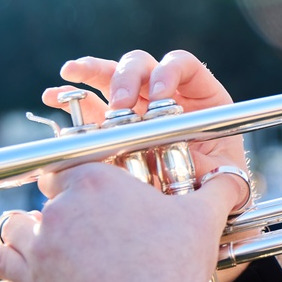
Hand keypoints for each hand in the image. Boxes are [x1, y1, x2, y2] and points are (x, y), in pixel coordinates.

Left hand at [0, 162, 238, 281]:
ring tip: (56, 239)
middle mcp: (66, 204)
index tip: (98, 186)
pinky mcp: (31, 274)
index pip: (78, 162)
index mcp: (102, 180)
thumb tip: (238, 179)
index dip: (87, 173)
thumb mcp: (204, 217)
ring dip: (35, 228)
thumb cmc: (174, 262)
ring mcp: (44, 239)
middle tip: (93, 222)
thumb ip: (220, 189)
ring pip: (23, 222)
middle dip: (69, 205)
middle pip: (53, 192)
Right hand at [42, 50, 253, 281]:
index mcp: (202, 98)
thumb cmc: (218, 194)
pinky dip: (72, 99)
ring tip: (72, 74)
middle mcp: (167, 97)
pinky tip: (54, 95)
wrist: (196, 216)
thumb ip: (220, 175)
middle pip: (143, 67)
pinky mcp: (113, 127)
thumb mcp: (226, 180)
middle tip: (120, 103)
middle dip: (128, 77)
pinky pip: (90, 106)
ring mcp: (139, 109)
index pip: (183, 66)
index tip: (160, 94)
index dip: (170, 71)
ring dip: (92, 73)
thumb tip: (213, 178)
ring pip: (114, 77)